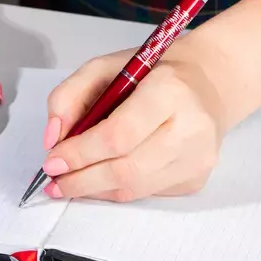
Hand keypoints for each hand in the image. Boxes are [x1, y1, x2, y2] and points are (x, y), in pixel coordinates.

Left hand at [39, 45, 226, 201]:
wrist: (209, 83)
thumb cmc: (154, 73)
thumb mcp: (106, 67)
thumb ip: (70, 95)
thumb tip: (52, 139)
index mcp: (170, 90)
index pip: (118, 135)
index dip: (80, 153)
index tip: (52, 161)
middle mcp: (191, 127)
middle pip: (126, 169)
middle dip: (82, 179)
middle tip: (54, 181)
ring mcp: (198, 157)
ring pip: (134, 188)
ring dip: (94, 189)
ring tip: (69, 183)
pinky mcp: (197, 177)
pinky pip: (146, 193)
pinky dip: (116, 189)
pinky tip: (102, 178)